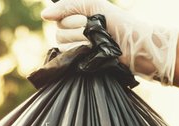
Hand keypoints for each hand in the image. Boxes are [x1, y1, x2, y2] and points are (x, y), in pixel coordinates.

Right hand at [41, 0, 178, 85]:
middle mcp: (73, 36)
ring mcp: (78, 52)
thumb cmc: (119, 23)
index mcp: (75, 21)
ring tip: (97, 43)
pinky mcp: (82, 66)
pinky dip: (81, 54)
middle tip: (96, 32)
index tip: (88, 20)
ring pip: (63, 47)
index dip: (72, 20)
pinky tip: (92, 53)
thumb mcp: (94, 5)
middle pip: (59, 35)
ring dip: (82, 43)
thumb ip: (68, 6)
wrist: (135, 44)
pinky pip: (69, 61)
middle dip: (79, 31)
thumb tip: (43, 15)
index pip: (58, 21)